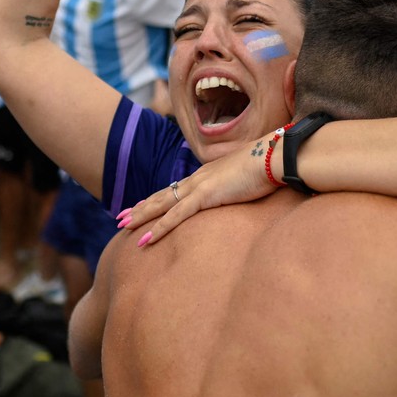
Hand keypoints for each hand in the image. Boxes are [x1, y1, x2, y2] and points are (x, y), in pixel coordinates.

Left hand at [115, 135, 281, 246]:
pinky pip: (175, 216)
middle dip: (140, 207)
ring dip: (141, 216)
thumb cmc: (268, 168)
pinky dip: (158, 228)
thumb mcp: (248, 181)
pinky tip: (145, 239)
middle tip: (121, 218)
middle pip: (162, 195)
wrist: (275, 157)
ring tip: (123, 227)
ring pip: (161, 204)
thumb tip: (243, 194)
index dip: (157, 199)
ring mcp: (199, 186)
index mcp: (207, 176)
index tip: (143, 206)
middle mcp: (198, 179)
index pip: (176, 189)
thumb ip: (239, 188)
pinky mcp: (205, 195)